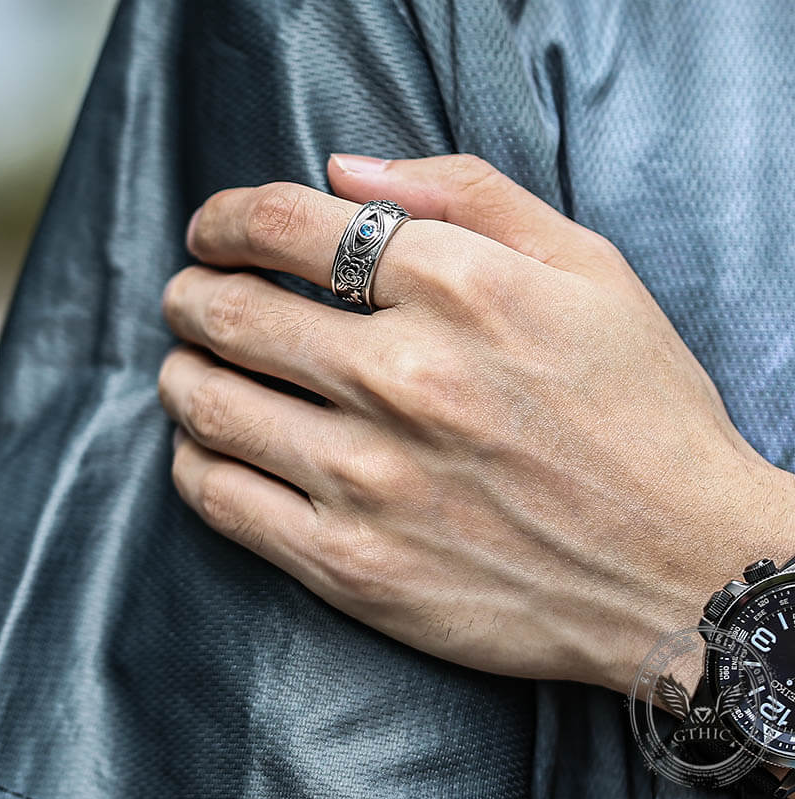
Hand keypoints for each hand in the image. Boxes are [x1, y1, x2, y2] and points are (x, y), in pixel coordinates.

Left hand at [158, 153, 794, 693]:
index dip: (225, 219)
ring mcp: (370, 480)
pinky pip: (221, 501)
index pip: (282, 225)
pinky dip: (194, 462)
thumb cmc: (642, 413)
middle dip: (190, 293)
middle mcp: (403, 379)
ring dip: (182, 373)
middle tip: (189, 297)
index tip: (213, 232)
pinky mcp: (354, 567)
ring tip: (191, 367)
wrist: (680, 567)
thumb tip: (344, 168)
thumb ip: (468, 194)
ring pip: (209, 406)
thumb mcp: (588, 269)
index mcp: (459, 289)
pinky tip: (208, 448)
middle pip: (229, 313)